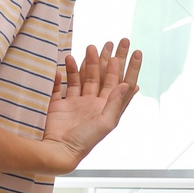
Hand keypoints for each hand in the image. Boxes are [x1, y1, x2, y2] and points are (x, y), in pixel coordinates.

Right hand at [41, 39, 142, 170]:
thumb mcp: (106, 123)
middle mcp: (93, 104)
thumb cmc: (85, 141)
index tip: (135, 51)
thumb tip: (129, 84)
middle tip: (112, 41)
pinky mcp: (59, 104)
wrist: (58, 150)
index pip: (121, 82)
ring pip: (83, 77)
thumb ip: (116, 103)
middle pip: (103, 76)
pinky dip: (64, 73)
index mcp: (106, 108)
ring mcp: (76, 103)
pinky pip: (62, 85)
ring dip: (87, 62)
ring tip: (90, 46)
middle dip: (108, 59)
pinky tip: (66, 61)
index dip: (129, 67)